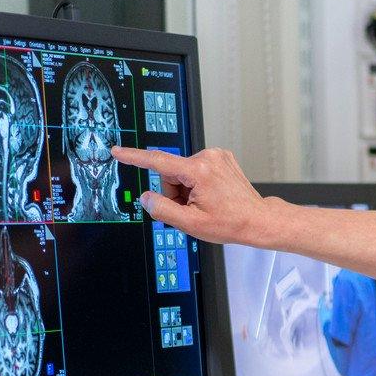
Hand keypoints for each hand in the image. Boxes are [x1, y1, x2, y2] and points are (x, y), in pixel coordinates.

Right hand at [112, 145, 274, 245]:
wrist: (257, 219)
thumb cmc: (230, 223)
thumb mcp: (191, 224)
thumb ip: (163, 210)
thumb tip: (147, 198)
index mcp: (199, 171)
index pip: (158, 162)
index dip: (134, 158)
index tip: (117, 151)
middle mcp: (208, 157)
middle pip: (171, 173)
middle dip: (174, 193)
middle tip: (192, 209)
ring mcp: (216, 156)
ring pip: (182, 173)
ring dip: (186, 190)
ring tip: (204, 204)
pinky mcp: (221, 158)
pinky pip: (195, 170)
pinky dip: (196, 184)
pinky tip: (211, 196)